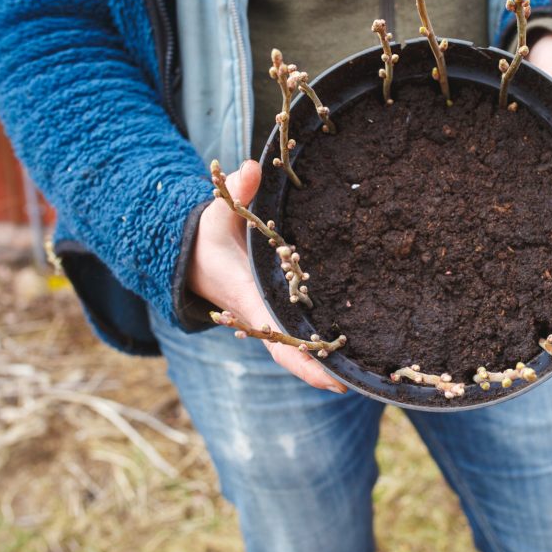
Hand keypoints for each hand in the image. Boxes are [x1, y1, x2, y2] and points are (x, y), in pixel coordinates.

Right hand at [188, 159, 346, 392]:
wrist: (191, 255)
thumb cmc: (206, 234)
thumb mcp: (218, 212)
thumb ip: (237, 191)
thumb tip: (251, 167)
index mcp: (248, 296)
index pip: (277, 334)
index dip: (302, 358)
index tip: (329, 377)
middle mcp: (260, 313)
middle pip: (291, 352)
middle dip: (319, 371)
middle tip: (356, 383)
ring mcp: (267, 316)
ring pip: (295, 347)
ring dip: (321, 362)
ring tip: (360, 375)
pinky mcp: (274, 311)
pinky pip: (295, 334)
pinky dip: (316, 348)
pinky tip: (345, 352)